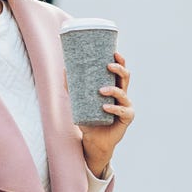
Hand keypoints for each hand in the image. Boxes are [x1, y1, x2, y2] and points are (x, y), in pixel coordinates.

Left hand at [79, 52, 134, 176]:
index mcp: (114, 87)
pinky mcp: (126, 118)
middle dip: (119, 69)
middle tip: (108, 66)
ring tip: (101, 90)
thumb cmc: (89, 118)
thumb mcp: (79, 101)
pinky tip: (105, 107)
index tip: (114, 52)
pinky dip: (113, 108)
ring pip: (123, 93)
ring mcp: (126, 106)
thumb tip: (65, 69)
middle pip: (126, 77)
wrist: (94, 139)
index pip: (119, 71)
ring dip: (113, 90)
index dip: (119, 61)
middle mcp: (122, 94)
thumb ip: (73, 87)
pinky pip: (122, 111)